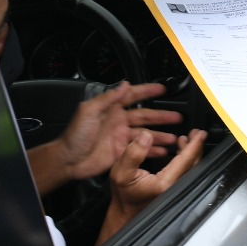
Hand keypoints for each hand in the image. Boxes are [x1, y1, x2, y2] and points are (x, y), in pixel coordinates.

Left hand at [31, 81, 181, 194]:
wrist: (68, 161)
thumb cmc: (74, 136)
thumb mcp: (88, 111)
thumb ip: (107, 98)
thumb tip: (123, 84)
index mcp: (111, 109)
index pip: (133, 96)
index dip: (147, 92)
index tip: (162, 89)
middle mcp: (119, 122)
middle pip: (146, 116)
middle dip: (162, 116)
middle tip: (177, 116)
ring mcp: (122, 138)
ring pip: (146, 134)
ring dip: (160, 135)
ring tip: (174, 137)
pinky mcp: (122, 153)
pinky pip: (141, 150)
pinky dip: (153, 151)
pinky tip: (163, 151)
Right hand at [97, 128, 206, 245]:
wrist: (125, 213)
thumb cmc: (124, 195)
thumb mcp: (121, 172)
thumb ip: (133, 153)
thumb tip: (146, 136)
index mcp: (165, 183)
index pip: (186, 160)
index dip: (194, 145)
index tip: (200, 134)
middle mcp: (174, 187)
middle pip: (193, 164)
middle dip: (196, 147)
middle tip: (196, 133)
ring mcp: (175, 190)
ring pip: (190, 169)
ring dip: (191, 153)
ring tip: (187, 139)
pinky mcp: (173, 190)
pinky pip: (185, 172)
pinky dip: (186, 159)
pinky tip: (180, 152)